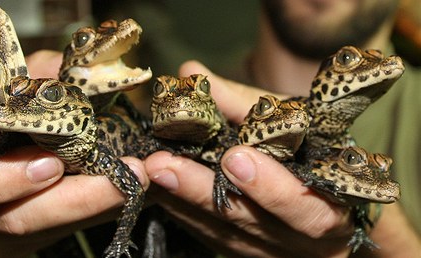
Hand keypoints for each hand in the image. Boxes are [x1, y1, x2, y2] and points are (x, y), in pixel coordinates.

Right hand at [0, 50, 149, 256]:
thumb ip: (13, 85)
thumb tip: (62, 74)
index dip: (5, 181)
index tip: (53, 165)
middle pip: (16, 221)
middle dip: (78, 200)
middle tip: (129, 177)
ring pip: (41, 234)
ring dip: (94, 209)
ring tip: (136, 184)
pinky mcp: (6, 254)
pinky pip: (53, 238)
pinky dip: (90, 216)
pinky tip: (120, 197)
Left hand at [145, 61, 355, 256]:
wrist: (333, 202)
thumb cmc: (317, 152)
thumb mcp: (293, 123)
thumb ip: (244, 103)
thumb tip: (191, 72)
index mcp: (332, 209)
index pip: (307, 207)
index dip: (272, 187)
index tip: (234, 156)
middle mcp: (301, 241)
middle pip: (252, 224)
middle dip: (204, 194)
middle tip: (164, 165)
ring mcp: (268, 250)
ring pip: (222, 232)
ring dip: (180, 201)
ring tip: (147, 172)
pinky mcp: (240, 249)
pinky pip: (206, 234)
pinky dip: (178, 210)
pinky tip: (153, 187)